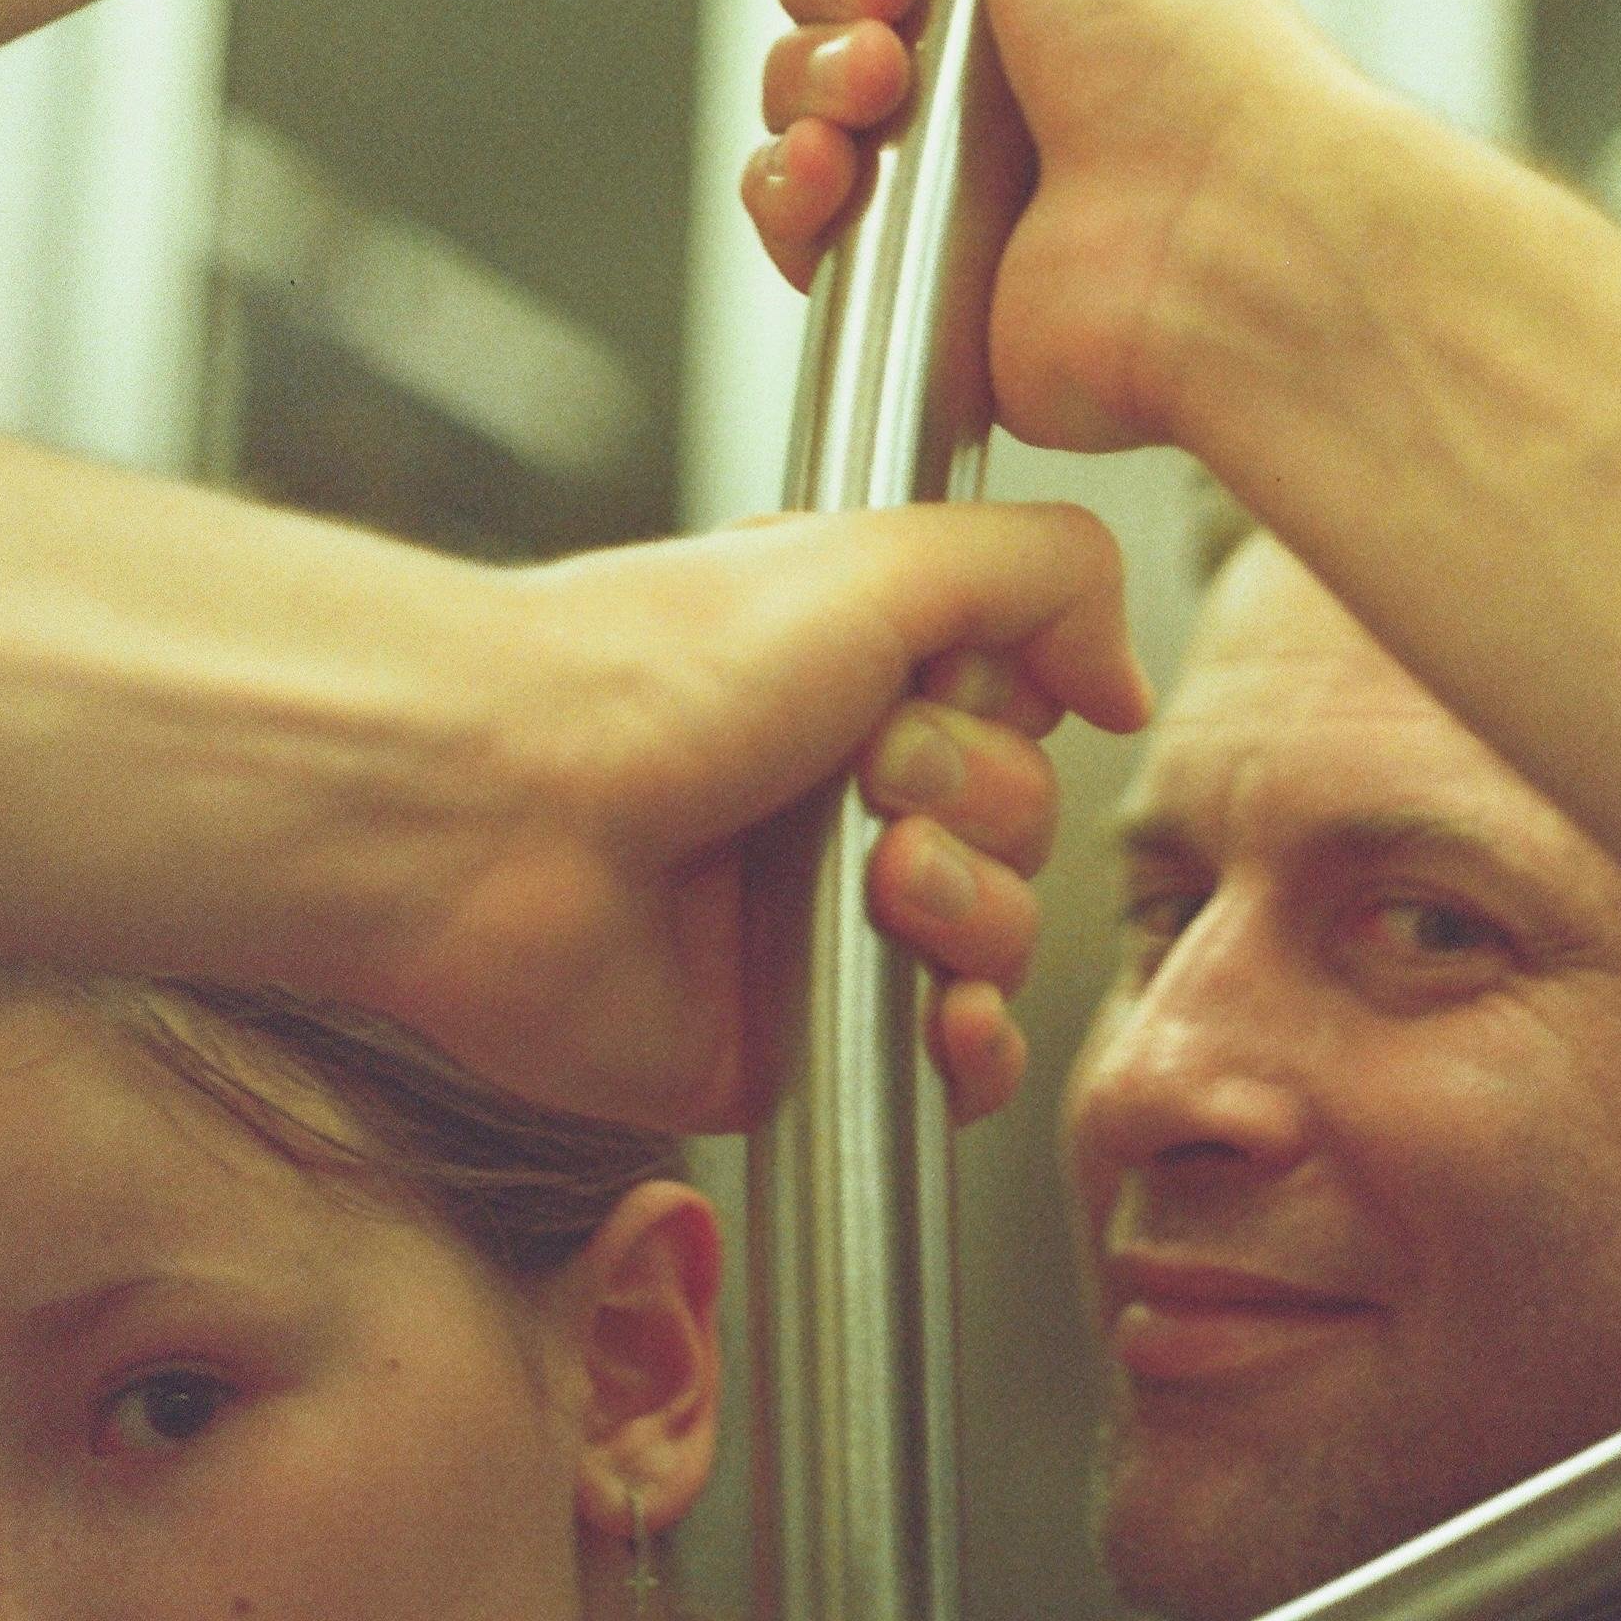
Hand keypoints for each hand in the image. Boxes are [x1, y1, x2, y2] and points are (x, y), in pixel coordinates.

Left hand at [364, 498, 1143, 1130]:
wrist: (498, 812)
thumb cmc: (644, 671)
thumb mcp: (883, 552)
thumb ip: (1045, 569)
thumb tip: (1123, 672)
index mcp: (854, 664)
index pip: (1025, 705)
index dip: (1008, 710)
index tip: (939, 692)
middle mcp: (837, 783)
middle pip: (1029, 825)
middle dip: (986, 807)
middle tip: (876, 782)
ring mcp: (816, 916)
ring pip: (1002, 940)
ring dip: (975, 918)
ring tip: (878, 887)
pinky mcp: (790, 1037)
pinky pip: (944, 1068)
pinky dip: (970, 1050)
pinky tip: (939, 1018)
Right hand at [740, 0, 1368, 450]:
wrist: (1224, 222)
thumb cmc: (1189, 39)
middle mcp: (996, 38)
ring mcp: (952, 153)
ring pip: (791, 90)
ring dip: (811, 77)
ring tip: (889, 90)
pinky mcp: (915, 259)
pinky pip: (787, 210)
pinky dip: (794, 187)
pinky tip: (848, 171)